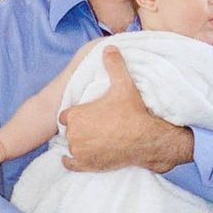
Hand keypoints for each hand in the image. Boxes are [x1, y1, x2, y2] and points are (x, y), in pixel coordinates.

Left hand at [57, 49, 193, 177]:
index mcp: (76, 114)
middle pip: (69, 130)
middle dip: (79, 128)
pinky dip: (72, 161)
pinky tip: (78, 156)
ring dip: (78, 143)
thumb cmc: (132, 112)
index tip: (87, 114)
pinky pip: (70, 163)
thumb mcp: (123, 85)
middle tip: (94, 126)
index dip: (76, 114)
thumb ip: (114, 65)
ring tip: (93, 140)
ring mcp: (79, 151)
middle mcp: (73, 134)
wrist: (146, 140)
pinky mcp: (85, 165)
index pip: (66, 115)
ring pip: (72, 146)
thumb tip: (110, 47)